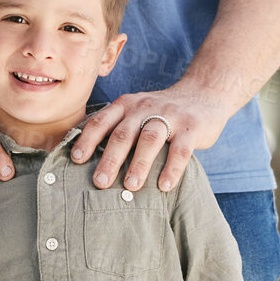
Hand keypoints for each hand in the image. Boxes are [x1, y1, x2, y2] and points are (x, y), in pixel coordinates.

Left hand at [70, 84, 230, 192]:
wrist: (203, 94)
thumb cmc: (160, 112)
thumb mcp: (136, 111)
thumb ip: (117, 128)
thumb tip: (86, 158)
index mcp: (126, 105)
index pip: (102, 121)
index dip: (87, 140)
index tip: (76, 160)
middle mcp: (144, 108)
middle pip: (123, 134)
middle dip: (110, 159)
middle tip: (100, 183)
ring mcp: (169, 116)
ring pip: (150, 139)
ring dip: (139, 164)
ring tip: (130, 186)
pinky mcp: (191, 128)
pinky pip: (180, 150)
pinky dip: (171, 169)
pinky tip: (164, 186)